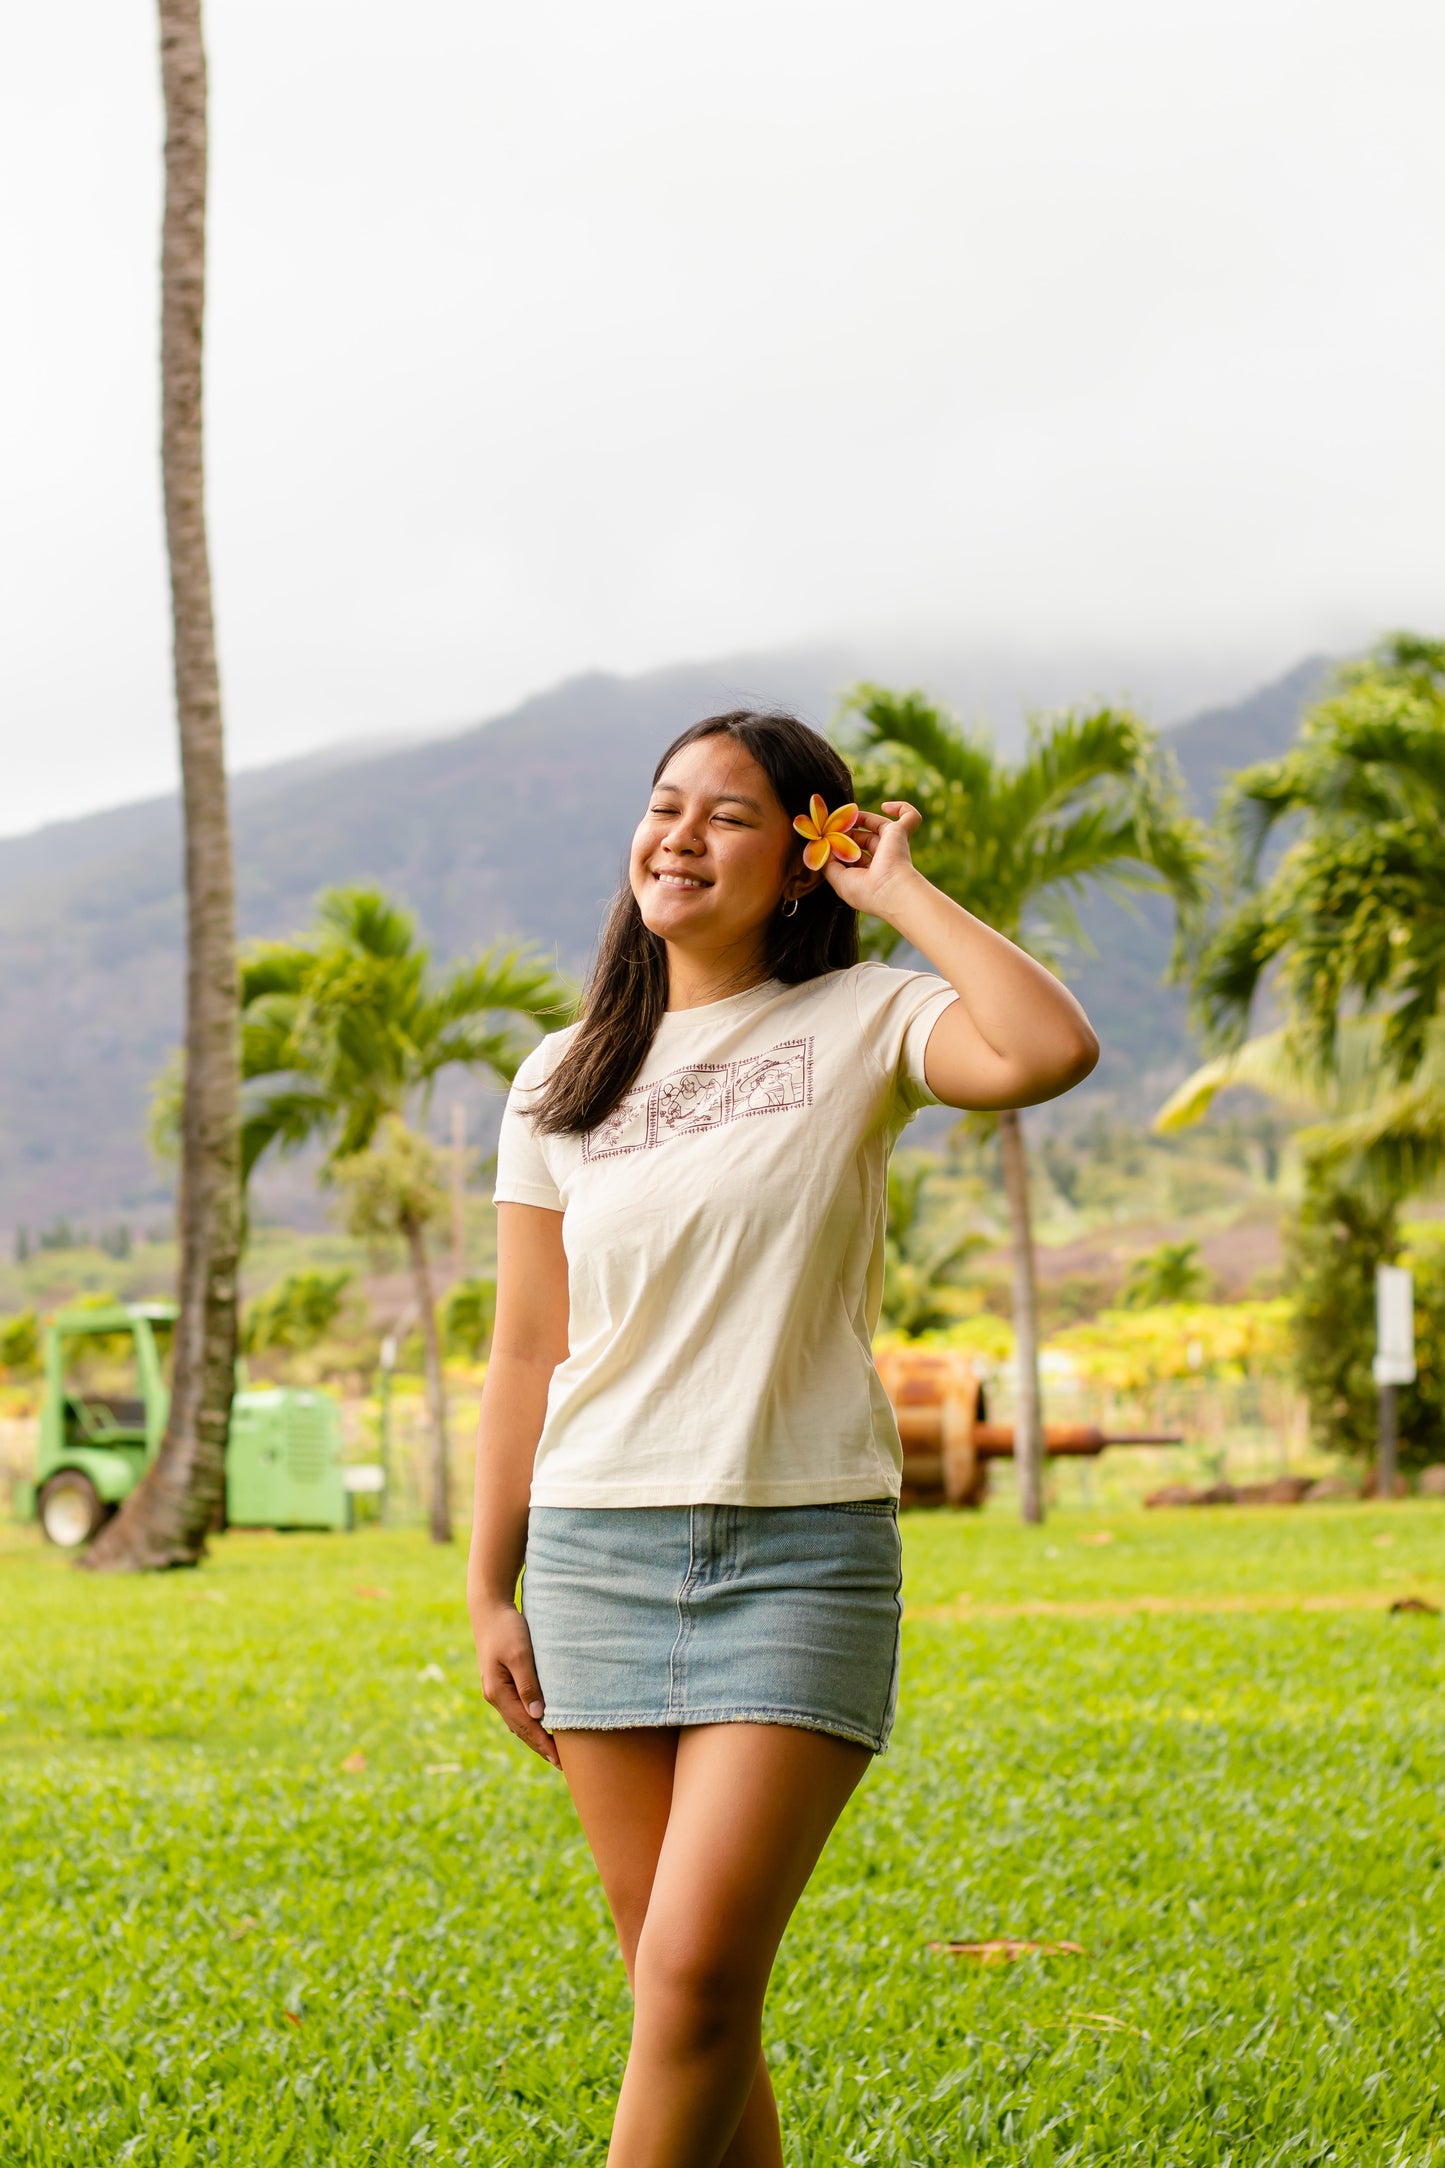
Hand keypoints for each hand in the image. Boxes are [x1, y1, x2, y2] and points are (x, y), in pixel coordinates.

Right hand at [471, 1597, 560, 1767]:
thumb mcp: (520, 1655)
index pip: (524, 1726)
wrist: (489, 1608)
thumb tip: (538, 1716)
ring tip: (553, 1750)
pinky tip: (541, 1723)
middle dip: (539, 1746)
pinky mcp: (501, 1681)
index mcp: (498, 1693)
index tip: (560, 1760)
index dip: (542, 1744)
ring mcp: (496, 1689)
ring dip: (534, 1735)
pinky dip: (530, 1721)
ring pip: (518, 1721)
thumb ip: (528, 1685)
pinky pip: (517, 1709)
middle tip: (561, 1764)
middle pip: (520, 1729)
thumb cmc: (508, 1628)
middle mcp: (495, 1695)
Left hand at [821, 801, 923, 921]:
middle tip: (831, 827)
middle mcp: (883, 858)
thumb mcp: (839, 880)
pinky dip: (902, 808)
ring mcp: (893, 844)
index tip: (825, 840)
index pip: (853, 855)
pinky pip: (910, 816)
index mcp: (870, 872)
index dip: (840, 846)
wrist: (890, 891)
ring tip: (844, 816)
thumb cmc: (866, 891)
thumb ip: (828, 864)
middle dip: (846, 831)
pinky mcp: (900, 832)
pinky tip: (886, 806)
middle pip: (863, 838)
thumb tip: (822, 848)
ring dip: (860, 818)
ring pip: (877, 824)